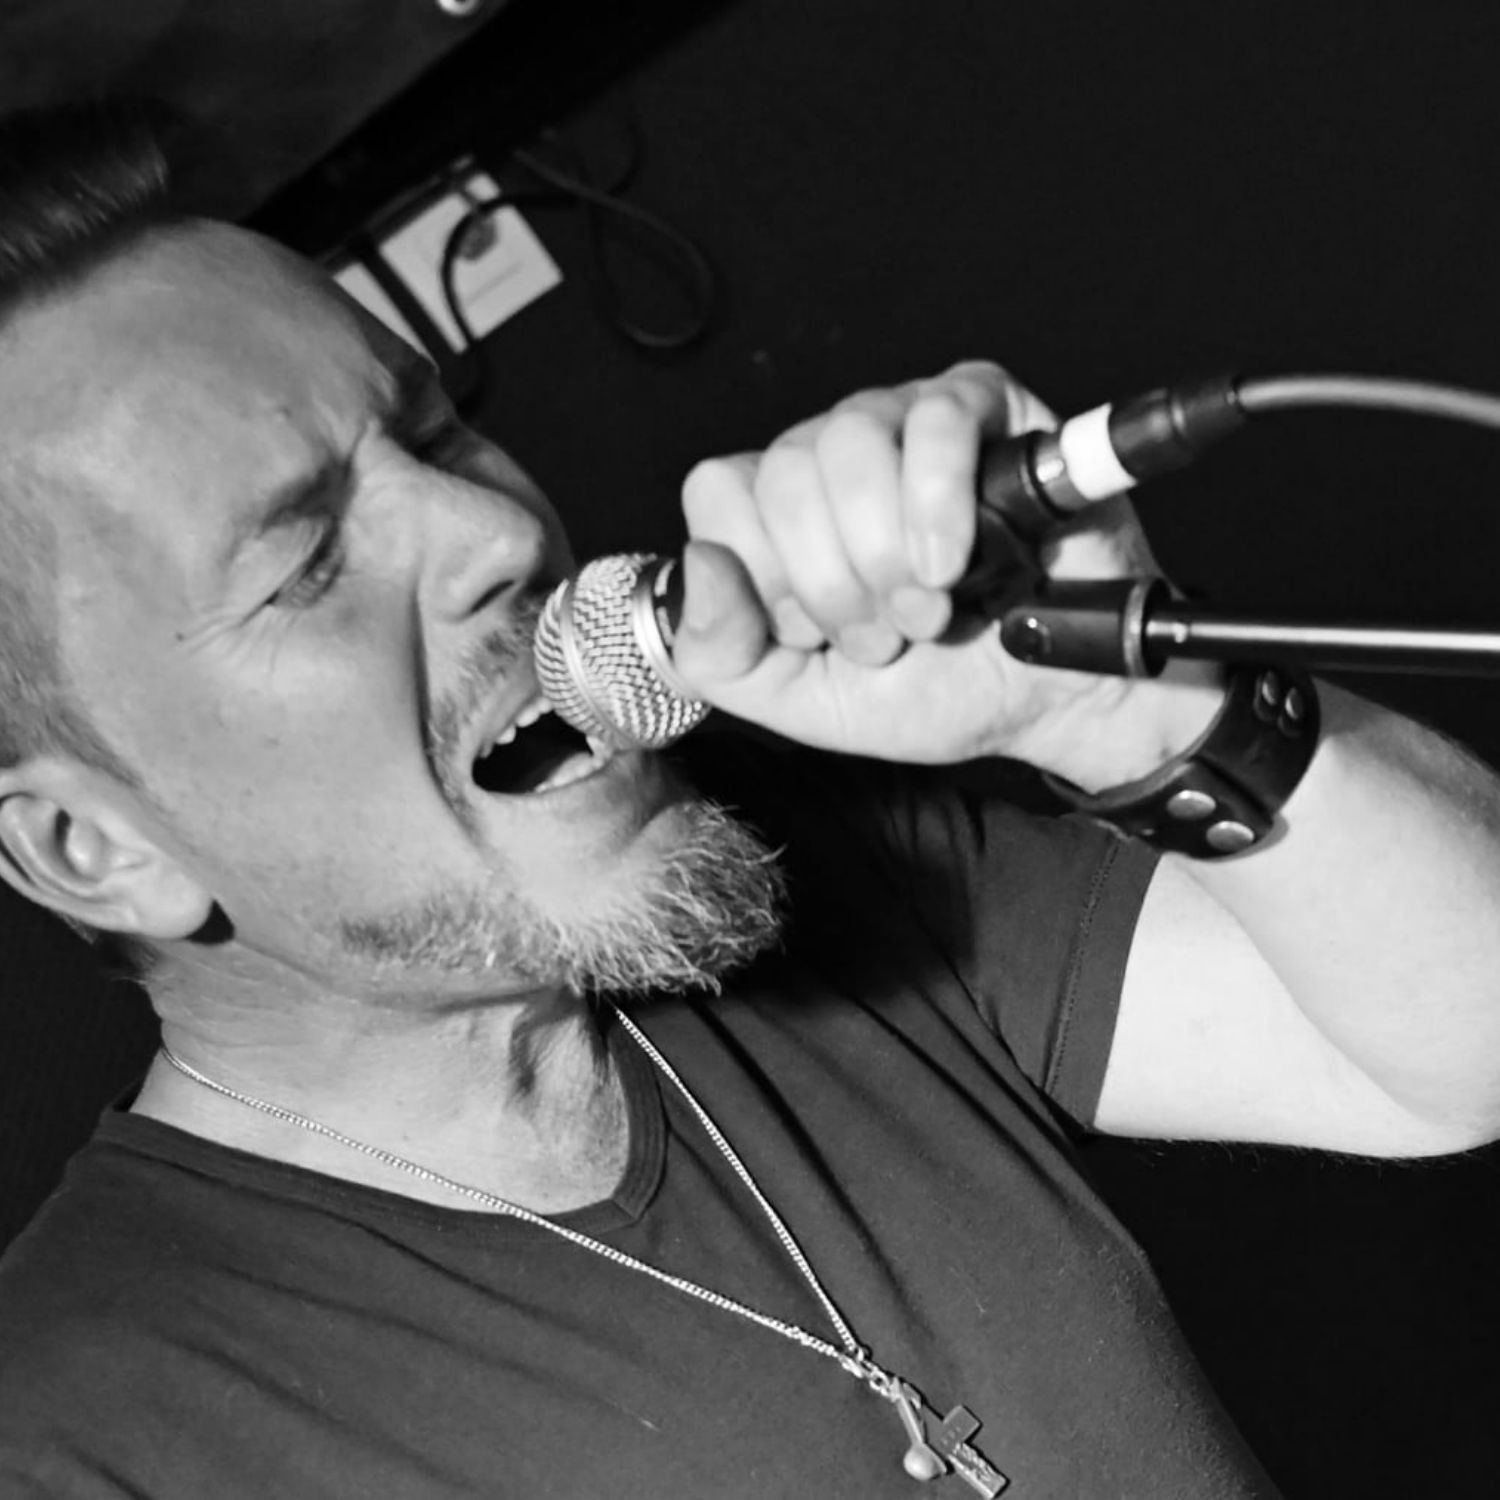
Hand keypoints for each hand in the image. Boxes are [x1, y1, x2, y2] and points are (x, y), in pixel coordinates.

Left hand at [670, 361, 1223, 783]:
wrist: (1048, 700)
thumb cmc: (930, 691)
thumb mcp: (802, 702)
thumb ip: (721, 654)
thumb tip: (699, 560)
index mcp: (776, 516)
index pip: (718, 491)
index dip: (764, 573)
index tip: (814, 635)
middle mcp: (829, 456)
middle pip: (783, 472)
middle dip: (836, 582)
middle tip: (890, 634)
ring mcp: (902, 420)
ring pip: (849, 439)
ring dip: (888, 551)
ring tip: (931, 607)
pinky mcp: (982, 406)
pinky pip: (936, 418)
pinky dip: (939, 502)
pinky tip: (956, 561)